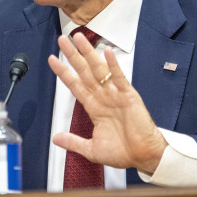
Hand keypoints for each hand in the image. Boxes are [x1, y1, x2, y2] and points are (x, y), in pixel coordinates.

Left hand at [48, 33, 167, 172]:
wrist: (144, 157)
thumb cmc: (122, 152)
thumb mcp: (92, 149)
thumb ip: (74, 142)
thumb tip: (56, 138)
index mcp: (94, 107)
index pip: (75, 85)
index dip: (64, 72)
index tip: (53, 59)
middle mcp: (103, 97)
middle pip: (84, 72)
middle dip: (73, 56)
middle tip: (62, 39)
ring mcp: (115, 94)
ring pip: (99, 70)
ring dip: (88, 54)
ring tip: (79, 39)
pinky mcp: (129, 96)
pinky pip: (120, 77)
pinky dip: (113, 65)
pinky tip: (106, 52)